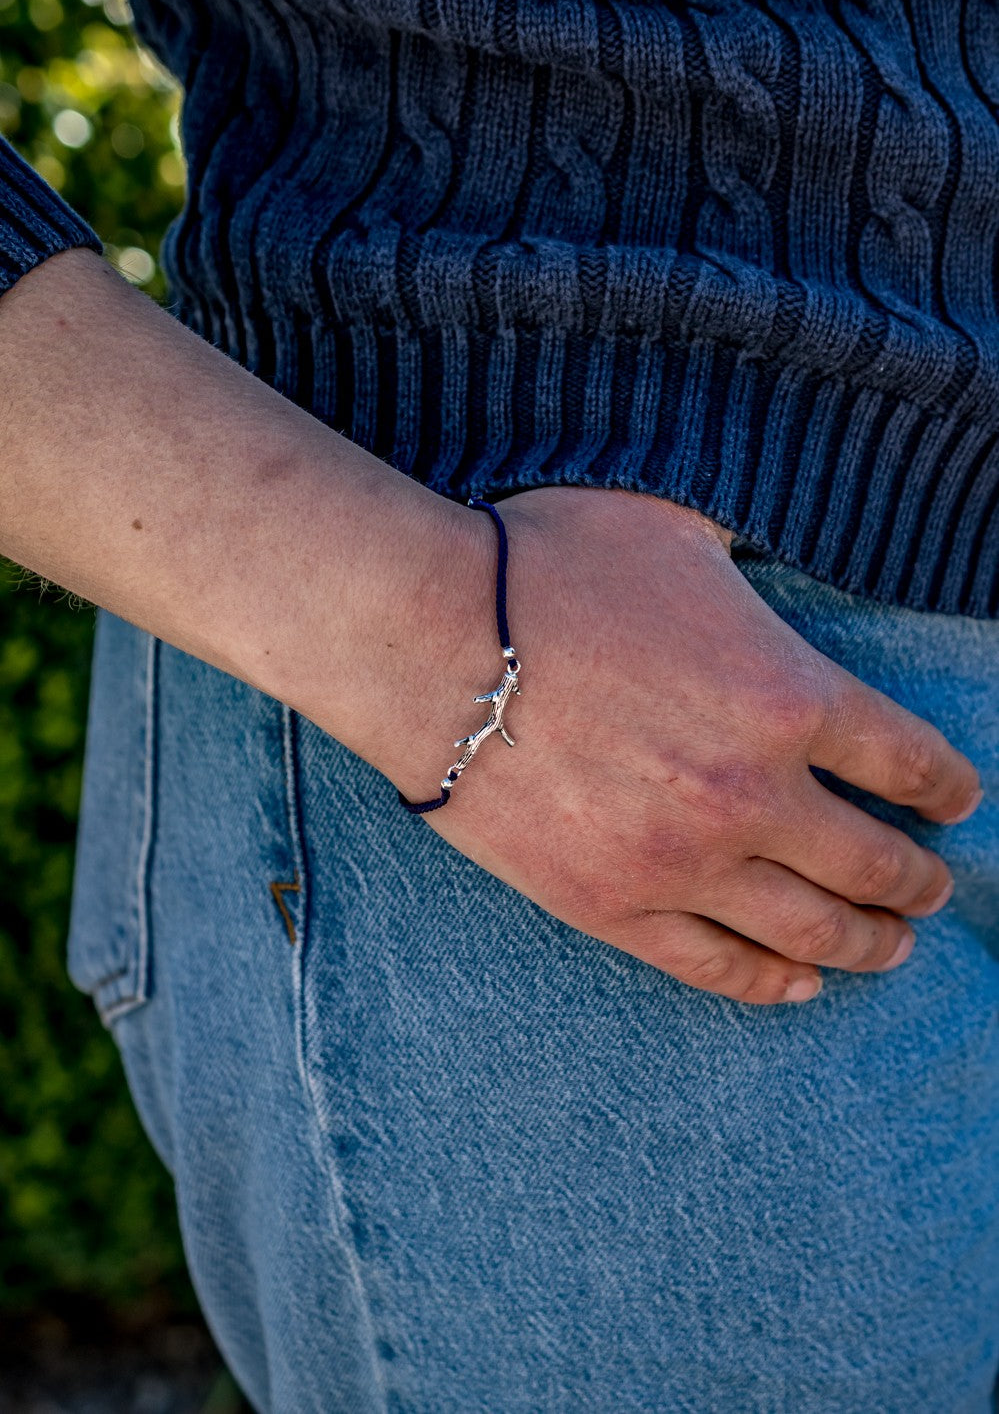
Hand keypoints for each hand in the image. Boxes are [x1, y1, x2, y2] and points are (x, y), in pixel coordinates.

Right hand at [385, 487, 981, 1004]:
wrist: (428, 641)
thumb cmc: (548, 567)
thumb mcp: (677, 531)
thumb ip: (749, 565)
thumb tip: (767, 570)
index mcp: (788, 695)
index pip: (908, 760)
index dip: (946, 788)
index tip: (956, 803)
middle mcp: (755, 794)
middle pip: (873, 862)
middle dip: (917, 880)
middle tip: (931, 889)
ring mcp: (684, 863)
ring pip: (810, 929)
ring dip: (868, 942)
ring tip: (891, 947)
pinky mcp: (614, 907)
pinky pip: (715, 966)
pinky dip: (771, 982)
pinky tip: (801, 983)